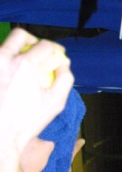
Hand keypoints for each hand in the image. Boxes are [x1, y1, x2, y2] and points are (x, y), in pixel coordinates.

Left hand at [0, 29, 72, 152]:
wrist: (0, 136)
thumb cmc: (26, 122)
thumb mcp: (55, 103)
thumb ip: (65, 79)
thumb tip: (64, 65)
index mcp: (25, 64)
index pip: (45, 45)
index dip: (55, 49)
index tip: (56, 55)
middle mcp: (4, 59)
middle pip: (20, 35)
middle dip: (32, 39)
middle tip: (36, 52)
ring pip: (4, 46)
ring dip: (15, 52)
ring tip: (20, 67)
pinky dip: (4, 64)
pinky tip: (9, 78)